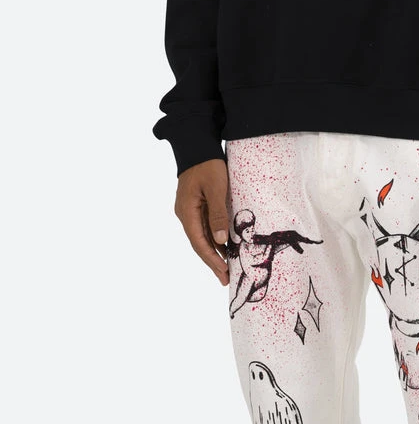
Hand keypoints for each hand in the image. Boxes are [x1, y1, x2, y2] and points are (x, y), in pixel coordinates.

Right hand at [174, 159, 229, 284]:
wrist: (197, 144)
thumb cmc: (207, 164)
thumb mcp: (215, 188)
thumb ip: (217, 214)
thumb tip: (220, 240)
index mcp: (187, 212)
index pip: (199, 243)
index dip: (212, 260)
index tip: (223, 273)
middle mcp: (186, 215)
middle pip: (199, 244)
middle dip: (213, 262)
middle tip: (225, 279)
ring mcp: (190, 211)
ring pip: (203, 238)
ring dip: (214, 253)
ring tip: (227, 269)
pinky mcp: (197, 207)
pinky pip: (205, 228)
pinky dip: (215, 240)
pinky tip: (225, 249)